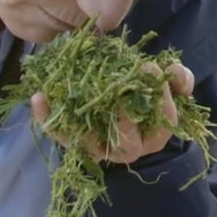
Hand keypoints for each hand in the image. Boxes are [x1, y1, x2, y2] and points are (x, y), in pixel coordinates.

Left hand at [30, 62, 194, 165]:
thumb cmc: (147, 95)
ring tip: (66, 93)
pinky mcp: (76, 143)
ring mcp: (99, 148)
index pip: (163, 120)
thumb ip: (177, 78)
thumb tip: (177, 77)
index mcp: (155, 134)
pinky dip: (48, 118)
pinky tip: (39, 98)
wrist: (123, 109)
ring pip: (87, 142)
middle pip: (126, 141)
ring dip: (74, 119)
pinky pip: (60, 135)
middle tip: (118, 85)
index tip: (150, 68)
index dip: (160, 97)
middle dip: (122, 114)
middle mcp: (129, 148)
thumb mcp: (167, 85)